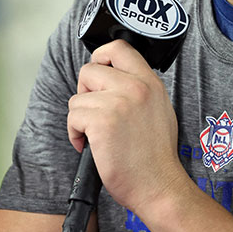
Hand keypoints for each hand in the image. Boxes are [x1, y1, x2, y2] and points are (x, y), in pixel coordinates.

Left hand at [67, 39, 186, 214]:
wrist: (158, 184)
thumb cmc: (155, 154)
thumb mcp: (159, 108)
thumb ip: (139, 88)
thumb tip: (113, 77)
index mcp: (150, 81)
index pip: (119, 47)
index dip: (100, 56)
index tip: (97, 74)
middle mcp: (135, 87)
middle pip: (90, 70)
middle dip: (85, 91)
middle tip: (94, 111)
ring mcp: (118, 103)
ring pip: (77, 98)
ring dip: (80, 118)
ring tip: (95, 135)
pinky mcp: (102, 122)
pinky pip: (73, 117)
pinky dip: (75, 134)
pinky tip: (89, 145)